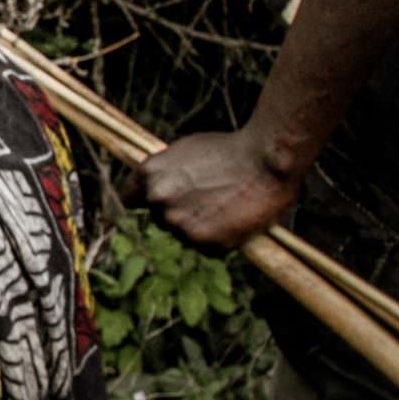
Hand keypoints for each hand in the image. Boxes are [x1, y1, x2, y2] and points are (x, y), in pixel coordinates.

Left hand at [134, 130, 302, 248]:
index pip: (131, 199)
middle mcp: (158, 199)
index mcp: (149, 173)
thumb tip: (159, 186)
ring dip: (199, 228)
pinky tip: (235, 221)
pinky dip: (219, 240)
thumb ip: (166, 172)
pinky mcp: (204, 241)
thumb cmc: (232, 150)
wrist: (267, 162)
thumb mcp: (186, 151)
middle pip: (159, 218)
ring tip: (226, 208)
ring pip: (183, 234)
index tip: (160, 203)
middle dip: (178, 213)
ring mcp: (180, 222)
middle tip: (208, 202)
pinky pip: (206, 248)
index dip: (146, 201)